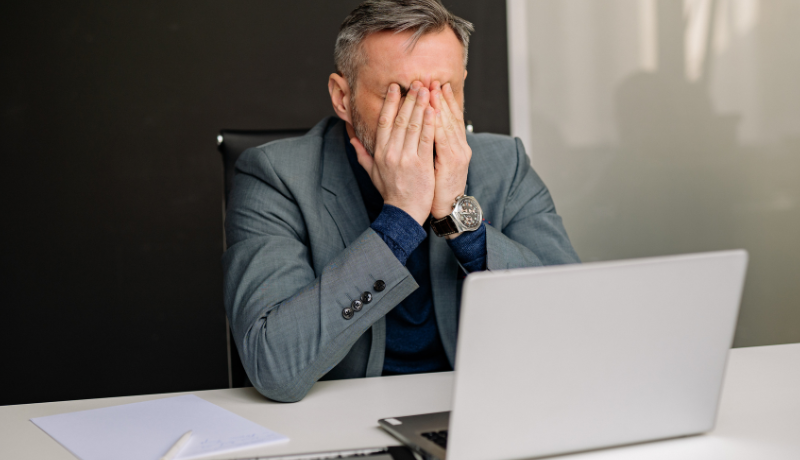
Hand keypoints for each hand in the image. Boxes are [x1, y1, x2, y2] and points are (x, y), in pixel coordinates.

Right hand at [351, 81, 435, 224]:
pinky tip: (434, 110)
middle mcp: (392, 153)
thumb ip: (362, 154)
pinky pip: (426, 140)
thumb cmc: (390, 192)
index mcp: (380, 152)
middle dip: (408, 98)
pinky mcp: (422, 164)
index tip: (395, 87)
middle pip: (400, 119)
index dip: (390, 102)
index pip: (384, 121)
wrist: (404, 212)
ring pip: (414, 126)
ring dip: (421, 105)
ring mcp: (407, 158)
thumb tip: (351, 139)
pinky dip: (430, 124)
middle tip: (416, 82)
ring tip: (427, 89)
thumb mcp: (372, 173)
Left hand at [429, 82, 471, 220]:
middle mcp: (460, 146)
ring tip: (432, 88)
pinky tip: (433, 112)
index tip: (437, 84)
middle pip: (450, 116)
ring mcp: (458, 153)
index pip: (450, 117)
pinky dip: (438, 124)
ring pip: (448, 123)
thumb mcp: (438, 163)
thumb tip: (422, 130)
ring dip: (440, 105)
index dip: (444, 100)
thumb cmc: (438, 186)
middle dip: (440, 97)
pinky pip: (443, 139)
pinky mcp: (452, 162)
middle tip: (433, 79)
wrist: (448, 207)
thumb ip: (431, 145)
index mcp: (456, 145)